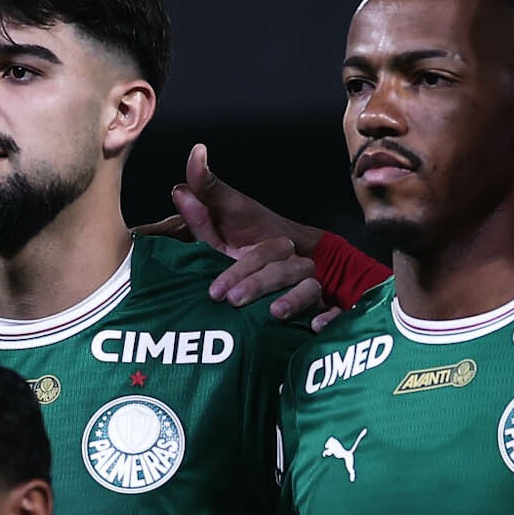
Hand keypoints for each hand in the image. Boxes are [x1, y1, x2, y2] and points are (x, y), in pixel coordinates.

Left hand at [174, 147, 346, 321]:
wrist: (298, 262)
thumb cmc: (252, 246)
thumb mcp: (225, 233)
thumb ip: (203, 212)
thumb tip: (179, 189)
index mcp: (271, 245)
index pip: (259, 254)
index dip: (239, 270)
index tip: (215, 292)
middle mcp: (293, 262)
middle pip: (283, 269)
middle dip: (258, 284)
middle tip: (232, 301)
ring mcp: (310, 283)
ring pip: (310, 286)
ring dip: (295, 298)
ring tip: (275, 313)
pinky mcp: (323, 305)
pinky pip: (334, 310)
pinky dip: (329, 316)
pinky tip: (317, 325)